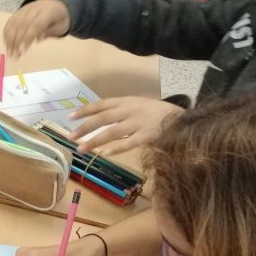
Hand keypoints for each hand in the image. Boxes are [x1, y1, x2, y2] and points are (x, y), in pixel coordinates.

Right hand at [3, 0, 70, 58]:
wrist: (53, 4)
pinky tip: (7, 44)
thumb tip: (38, 39)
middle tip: (15, 55)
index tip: (23, 50)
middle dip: (17, 41)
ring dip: (10, 39)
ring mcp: (24, 10)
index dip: (28, 37)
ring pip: (14, 24)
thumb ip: (51, 32)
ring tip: (10, 52)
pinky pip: (10, 22)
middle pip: (22, 25)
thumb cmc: (58, 19)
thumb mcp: (61, 26)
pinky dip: (6, 33)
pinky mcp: (18, 12)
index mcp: (47, 12)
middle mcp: (34, 9)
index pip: (36, 24)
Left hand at [69, 96, 183, 155]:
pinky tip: (104, 154)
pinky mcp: (148, 135)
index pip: (102, 104)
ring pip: (112, 131)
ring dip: (95, 140)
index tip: (70, 117)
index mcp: (127, 101)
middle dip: (85, 127)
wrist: (185, 118)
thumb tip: (98, 121)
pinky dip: (116, 148)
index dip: (85, 110)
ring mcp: (139, 123)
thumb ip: (121, 111)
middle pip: (103, 118)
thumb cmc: (159, 113)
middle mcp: (131, 110)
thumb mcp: (139, 105)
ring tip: (81, 149)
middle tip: (70, 136)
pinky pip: (129, 143)